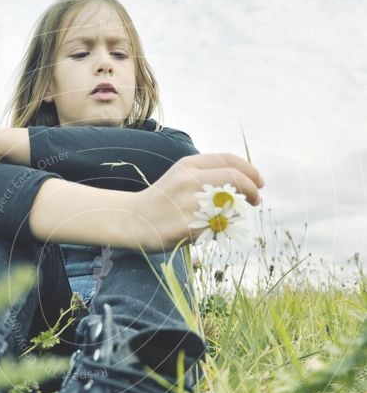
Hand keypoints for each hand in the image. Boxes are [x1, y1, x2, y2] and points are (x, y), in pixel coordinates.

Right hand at [128, 152, 264, 252]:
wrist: (132, 220)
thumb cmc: (162, 200)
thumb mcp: (181, 176)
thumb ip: (207, 174)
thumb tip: (243, 183)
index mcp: (189, 165)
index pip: (230, 161)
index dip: (251, 171)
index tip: (259, 183)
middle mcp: (190, 180)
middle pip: (235, 179)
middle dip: (252, 190)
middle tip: (255, 201)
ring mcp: (189, 203)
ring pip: (230, 205)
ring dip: (239, 212)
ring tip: (235, 218)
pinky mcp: (187, 226)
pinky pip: (216, 228)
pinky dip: (221, 229)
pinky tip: (214, 231)